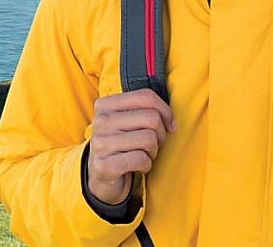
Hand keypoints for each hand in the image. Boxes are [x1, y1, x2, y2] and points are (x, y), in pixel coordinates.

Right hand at [87, 89, 175, 204]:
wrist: (100, 176)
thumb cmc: (122, 144)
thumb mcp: (129, 121)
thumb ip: (148, 110)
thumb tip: (173, 123)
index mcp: (105, 105)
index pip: (146, 96)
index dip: (165, 111)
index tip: (168, 124)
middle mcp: (100, 121)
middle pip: (151, 118)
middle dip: (161, 134)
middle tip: (152, 143)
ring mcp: (100, 144)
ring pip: (149, 139)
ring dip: (153, 151)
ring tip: (142, 154)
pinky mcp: (104, 166)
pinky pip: (141, 159)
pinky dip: (146, 165)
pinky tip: (137, 167)